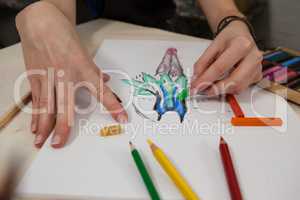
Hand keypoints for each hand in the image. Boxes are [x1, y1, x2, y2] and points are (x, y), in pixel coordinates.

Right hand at [16, 2, 127, 147]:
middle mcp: (67, 77)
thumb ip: (95, 72)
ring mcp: (49, 78)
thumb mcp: (85, 54)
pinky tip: (35, 128)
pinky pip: (36, 100)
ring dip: (43, 126)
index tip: (122, 119)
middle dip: (63, 127)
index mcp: (84, 70)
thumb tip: (107, 82)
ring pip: (46, 106)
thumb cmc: (66, 37)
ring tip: (42, 142)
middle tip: (59, 143)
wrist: (43, 23)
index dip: (114, 106)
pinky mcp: (36, 77)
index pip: (103, 92)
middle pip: (65, 106)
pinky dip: (35, 115)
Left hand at [191, 20, 262, 95]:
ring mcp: (257, 68)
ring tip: (209, 87)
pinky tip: (220, 84)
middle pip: (234, 81)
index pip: (221, 67)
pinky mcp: (257, 76)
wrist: (241, 35)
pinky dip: (228, 89)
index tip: (196, 86)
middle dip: (216, 89)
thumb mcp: (213, 45)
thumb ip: (203, 62)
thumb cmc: (229, 38)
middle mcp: (253, 57)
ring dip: (221, 90)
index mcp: (242, 45)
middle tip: (202, 90)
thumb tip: (196, 78)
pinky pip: (241, 88)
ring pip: (238, 87)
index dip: (206, 79)